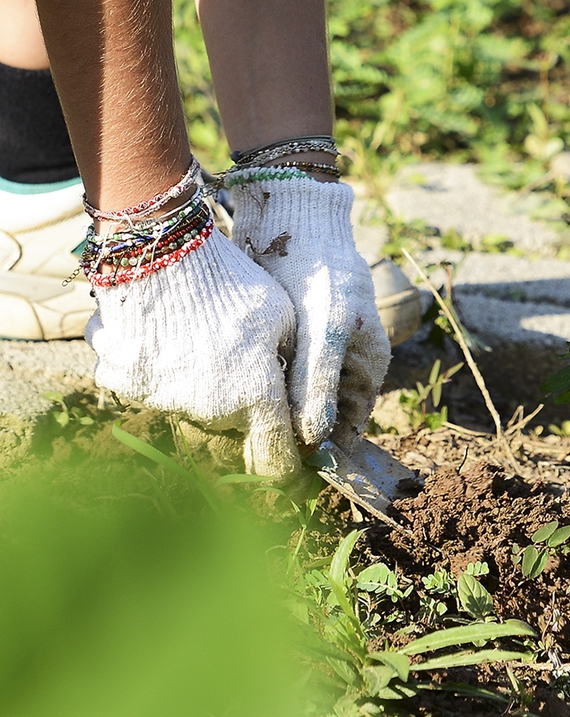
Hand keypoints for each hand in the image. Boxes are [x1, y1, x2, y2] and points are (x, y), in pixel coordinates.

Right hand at [86, 228, 299, 475]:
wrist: (161, 250)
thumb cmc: (233, 280)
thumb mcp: (286, 320)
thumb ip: (294, 370)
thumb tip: (301, 408)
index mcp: (256, 398)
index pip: (276, 459)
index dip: (286, 466)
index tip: (289, 465)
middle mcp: (210, 409)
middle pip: (229, 426)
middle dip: (238, 405)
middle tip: (235, 359)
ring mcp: (162, 397)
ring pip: (185, 404)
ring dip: (193, 383)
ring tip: (194, 334)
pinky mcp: (122, 380)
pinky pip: (139, 383)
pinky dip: (146, 364)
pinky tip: (154, 332)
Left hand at [223, 173, 391, 449]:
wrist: (294, 215)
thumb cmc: (321, 276)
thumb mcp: (325, 335)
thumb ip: (318, 389)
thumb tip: (315, 444)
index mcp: (367, 368)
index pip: (349, 427)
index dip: (324, 450)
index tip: (291, 471)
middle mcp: (345, 363)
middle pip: (319, 413)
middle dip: (293, 431)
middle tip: (254, 453)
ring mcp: (317, 347)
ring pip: (293, 393)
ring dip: (272, 408)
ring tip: (237, 428)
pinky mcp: (289, 332)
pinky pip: (276, 370)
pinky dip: (260, 382)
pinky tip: (234, 390)